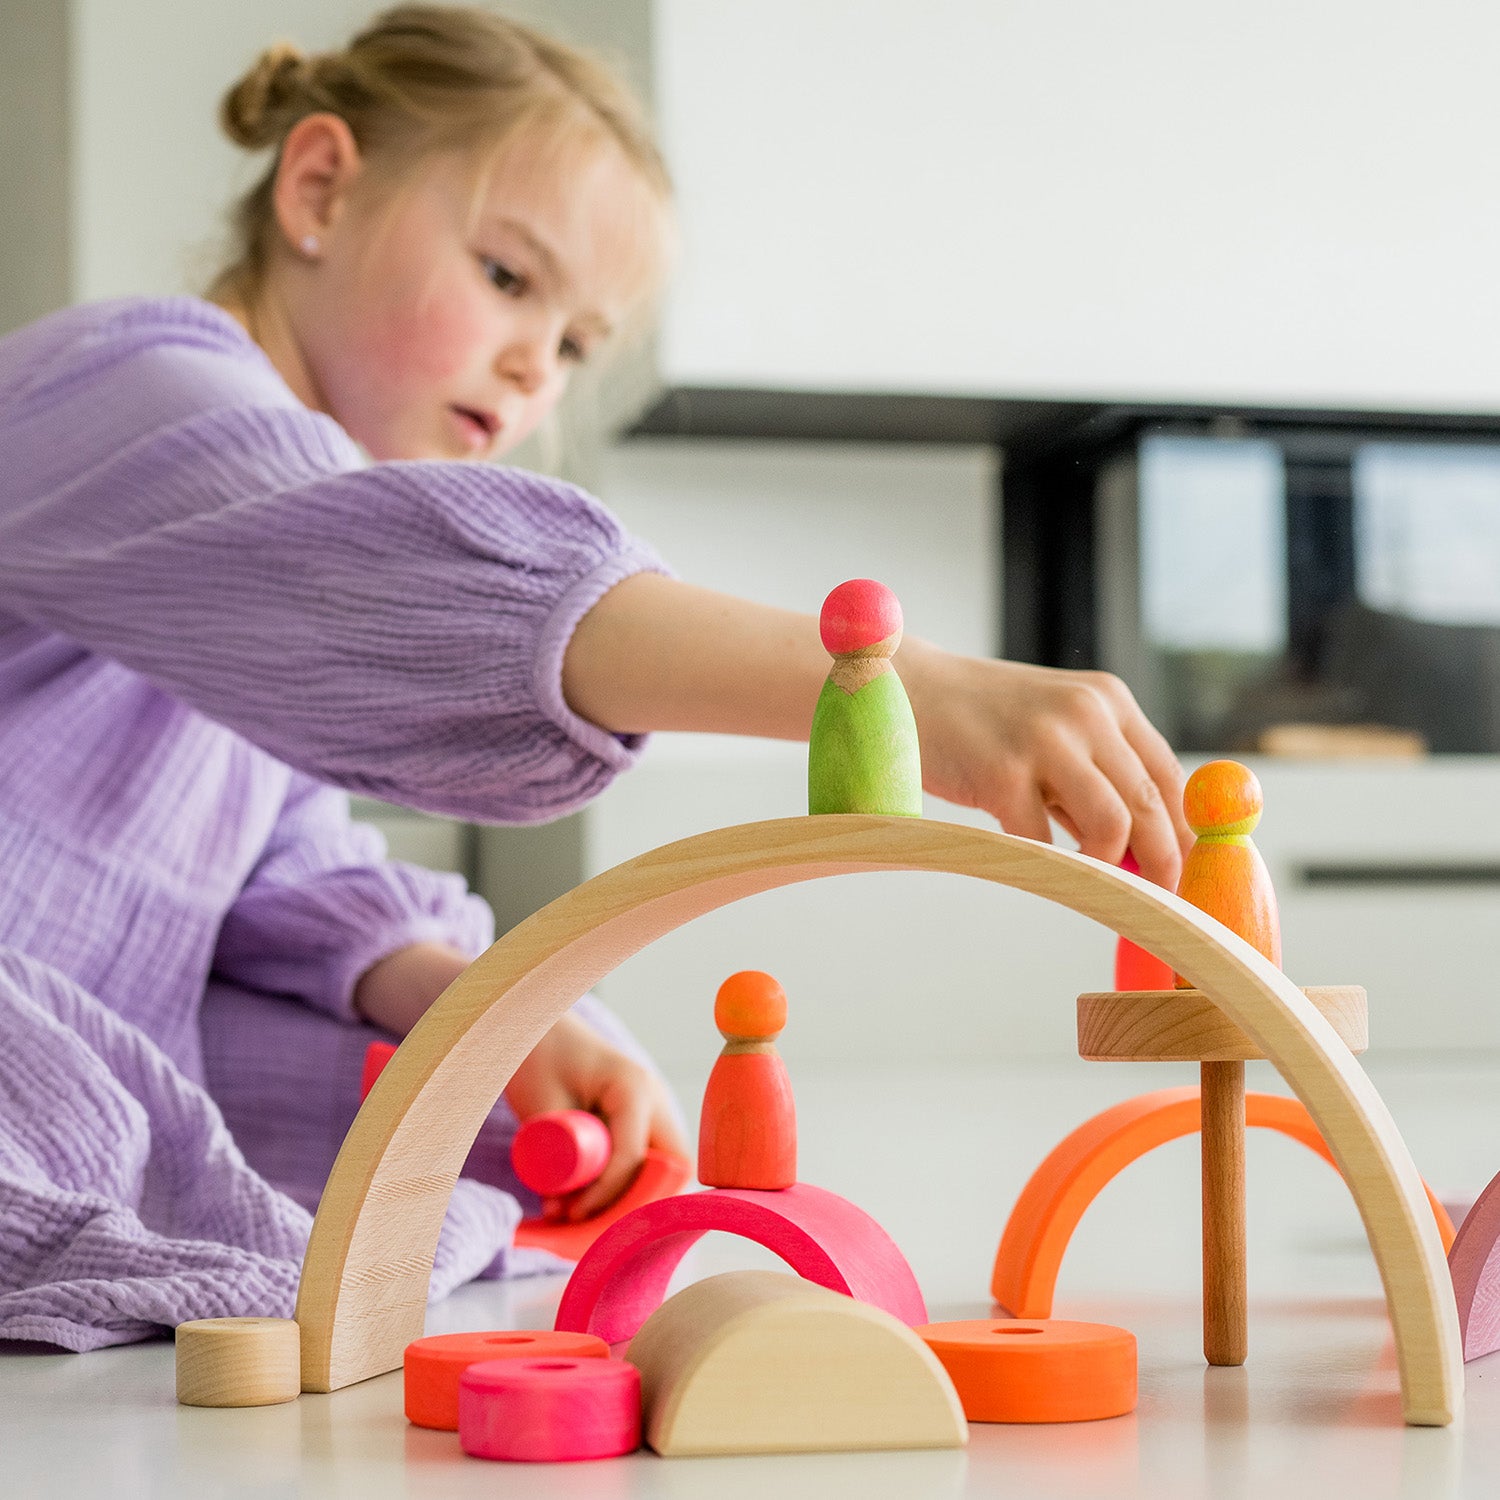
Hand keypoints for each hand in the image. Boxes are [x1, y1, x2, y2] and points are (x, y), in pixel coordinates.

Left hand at [503, 1010, 687, 1219]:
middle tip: (591, 1228)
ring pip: (667, 1169)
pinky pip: (650, 1161)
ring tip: (587, 1217)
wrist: (539, 1026)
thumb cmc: (538, 1057)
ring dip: (635, 1198)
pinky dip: (630, 1186)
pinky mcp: (643, 1121)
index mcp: (633, 1087)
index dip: (606, 1194)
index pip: (634, 1155)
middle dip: (637, 1206)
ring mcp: (654, 1109)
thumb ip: (554, 1157)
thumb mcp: (542, 1106)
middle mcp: (654, 1099)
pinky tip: (593, 1202)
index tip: (569, 1214)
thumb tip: (561, 1213)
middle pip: (671, 1169)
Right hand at [899, 641, 1191, 889]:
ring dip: (1107, 867)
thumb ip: (1093, 776)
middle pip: (1150, 804)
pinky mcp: (1003, 772)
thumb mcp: (1052, 730)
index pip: (1169, 775)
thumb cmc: (979, 721)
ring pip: (1112, 825)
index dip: (1184, 832)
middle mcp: (1086, 713)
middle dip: (1161, 863)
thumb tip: (1139, 851)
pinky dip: (1046, 865)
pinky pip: (1044, 842)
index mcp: (1107, 700)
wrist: (906, 690)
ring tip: (1088, 880)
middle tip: (1158, 902)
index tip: (1186, 874)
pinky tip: (1034, 864)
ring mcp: (1045, 740)